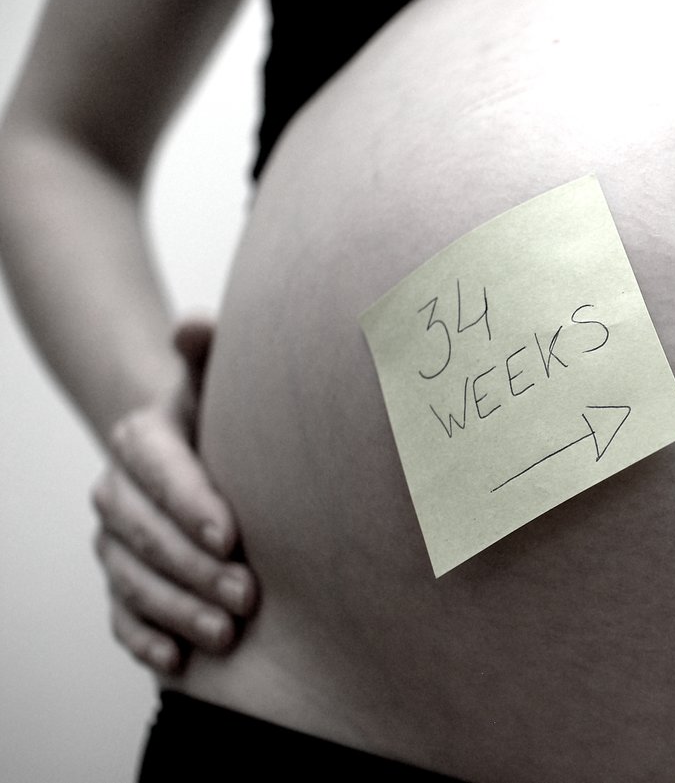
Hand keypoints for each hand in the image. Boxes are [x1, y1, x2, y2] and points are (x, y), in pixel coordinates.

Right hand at [92, 318, 256, 672]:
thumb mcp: (222, 376)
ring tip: (228, 632)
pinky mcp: (120, 577)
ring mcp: (114, 539)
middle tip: (249, 593)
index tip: (232, 534)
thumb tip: (195, 325)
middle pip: (142, 533)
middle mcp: (117, 489)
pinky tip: (176, 661)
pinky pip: (119, 614)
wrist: (199, 444)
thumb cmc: (225, 409)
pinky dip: (143, 639)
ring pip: (131, 579)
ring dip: (177, 609)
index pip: (158, 469)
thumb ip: (208, 350)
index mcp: (143, 436)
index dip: (189, 503)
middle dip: (193, 567)